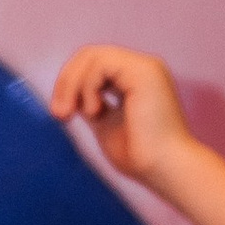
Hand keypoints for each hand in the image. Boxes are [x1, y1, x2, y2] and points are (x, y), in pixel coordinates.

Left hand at [48, 42, 192, 188]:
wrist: (165, 169)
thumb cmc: (140, 156)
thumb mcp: (105, 124)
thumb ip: (91, 105)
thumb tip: (68, 95)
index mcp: (136, 79)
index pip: (94, 64)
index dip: (69, 83)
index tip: (60, 113)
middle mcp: (143, 68)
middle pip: (90, 54)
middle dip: (66, 81)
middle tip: (59, 113)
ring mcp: (146, 67)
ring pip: (92, 55)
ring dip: (72, 85)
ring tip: (73, 114)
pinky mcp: (144, 72)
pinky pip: (100, 64)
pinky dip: (88, 86)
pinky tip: (95, 111)